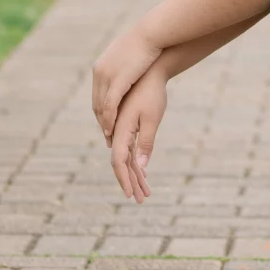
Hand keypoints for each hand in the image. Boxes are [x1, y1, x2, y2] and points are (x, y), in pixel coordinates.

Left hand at [92, 26, 162, 144]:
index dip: (101, 112)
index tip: (107, 124)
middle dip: (101, 120)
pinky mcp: (117, 81)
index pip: (97, 95)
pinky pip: (110, 105)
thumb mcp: (131, 54)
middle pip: (96, 103)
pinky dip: (109, 118)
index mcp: (101, 67)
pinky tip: (112, 129)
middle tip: (107, 136)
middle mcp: (99, 73)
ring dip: (103, 123)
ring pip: (101, 106)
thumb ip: (125, 64)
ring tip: (109, 137)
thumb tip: (128, 68)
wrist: (151, 33)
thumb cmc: (147, 42)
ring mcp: (107, 77)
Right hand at [108, 64, 167, 203]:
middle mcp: (116, 131)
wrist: (148, 71)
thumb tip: (140, 167)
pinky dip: (135, 162)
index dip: (125, 179)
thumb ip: (146, 142)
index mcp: (120, 129)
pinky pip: (128, 149)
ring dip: (135, 175)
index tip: (132, 195)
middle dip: (132, 182)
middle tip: (143, 199)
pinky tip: (141, 172)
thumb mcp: (152, 118)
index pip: (119, 161)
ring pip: (125, 158)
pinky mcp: (126, 124)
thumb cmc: (152, 93)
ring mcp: (120, 128)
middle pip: (121, 163)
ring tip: (147, 190)